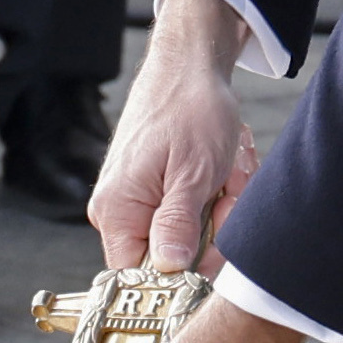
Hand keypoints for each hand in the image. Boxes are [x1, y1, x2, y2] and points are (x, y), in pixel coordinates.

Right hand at [83, 0, 266, 276]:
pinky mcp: (160, 189)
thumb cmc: (188, 108)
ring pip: (194, 233)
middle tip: (226, 188)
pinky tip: (224, 166)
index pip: (140, 278)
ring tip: (225, 167)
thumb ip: (177, 227)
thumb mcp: (192, 173)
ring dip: (223, 204)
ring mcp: (141, 200)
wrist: (190, 64)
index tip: (213, 244)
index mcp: (117, 212)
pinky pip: (197, 211)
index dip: (184, 272)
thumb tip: (169, 271)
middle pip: (175, 256)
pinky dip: (219, 191)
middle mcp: (121, 211)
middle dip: (214, 227)